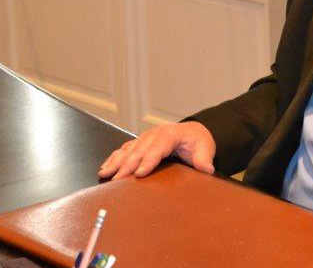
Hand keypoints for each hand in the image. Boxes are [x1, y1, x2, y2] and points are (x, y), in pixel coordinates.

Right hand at [97, 121, 215, 179]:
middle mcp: (154, 134)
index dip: (148, 160)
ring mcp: (145, 137)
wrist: (193, 132)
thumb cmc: (197, 141)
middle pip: (139, 150)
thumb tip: (207, 169)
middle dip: (127, 165)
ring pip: (128, 150)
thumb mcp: (205, 148)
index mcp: (170, 134)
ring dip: (116, 162)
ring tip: (105, 174)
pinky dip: (114, 158)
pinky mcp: (139, 142)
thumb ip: (204, 159)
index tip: (140, 174)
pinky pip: (124, 150)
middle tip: (118, 180)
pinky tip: (105, 168)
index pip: (158, 148)